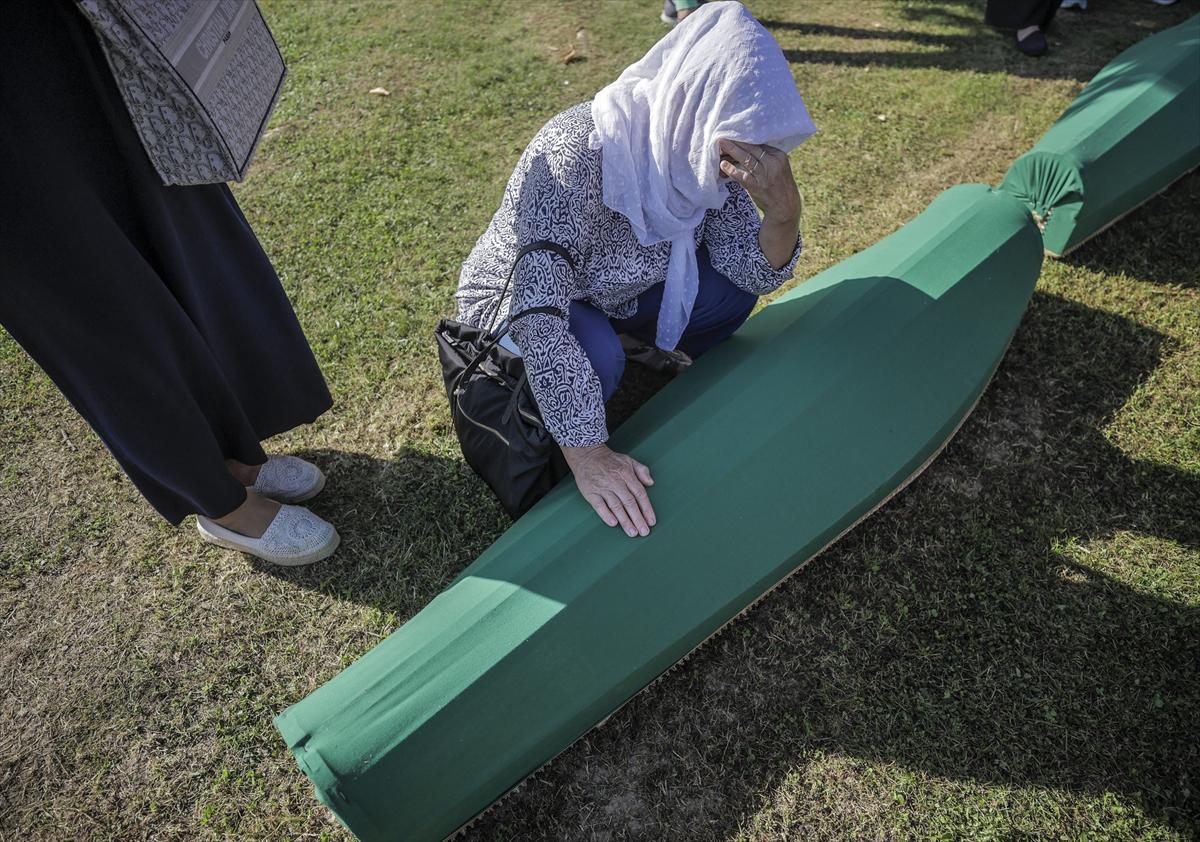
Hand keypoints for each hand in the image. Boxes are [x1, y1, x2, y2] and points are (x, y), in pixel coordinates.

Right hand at [561, 443, 655, 536]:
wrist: (586, 455)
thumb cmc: (609, 460)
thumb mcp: (628, 460)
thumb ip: (642, 471)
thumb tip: (651, 483)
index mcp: (626, 474)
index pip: (639, 493)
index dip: (646, 508)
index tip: (651, 521)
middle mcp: (615, 481)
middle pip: (629, 502)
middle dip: (638, 518)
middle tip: (644, 531)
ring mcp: (602, 487)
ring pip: (616, 506)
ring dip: (625, 520)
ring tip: (632, 532)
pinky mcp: (591, 492)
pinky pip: (599, 505)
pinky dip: (606, 514)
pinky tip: (613, 523)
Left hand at [719, 139, 801, 268]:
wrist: (785, 206)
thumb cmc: (779, 185)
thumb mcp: (777, 167)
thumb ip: (766, 157)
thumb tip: (747, 146)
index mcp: (779, 155)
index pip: (759, 143)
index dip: (745, 138)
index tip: (734, 133)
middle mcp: (773, 163)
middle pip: (752, 148)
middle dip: (737, 141)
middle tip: (724, 134)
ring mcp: (765, 175)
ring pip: (746, 159)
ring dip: (732, 151)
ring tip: (721, 144)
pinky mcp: (757, 187)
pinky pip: (742, 176)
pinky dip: (732, 170)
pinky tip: (723, 165)